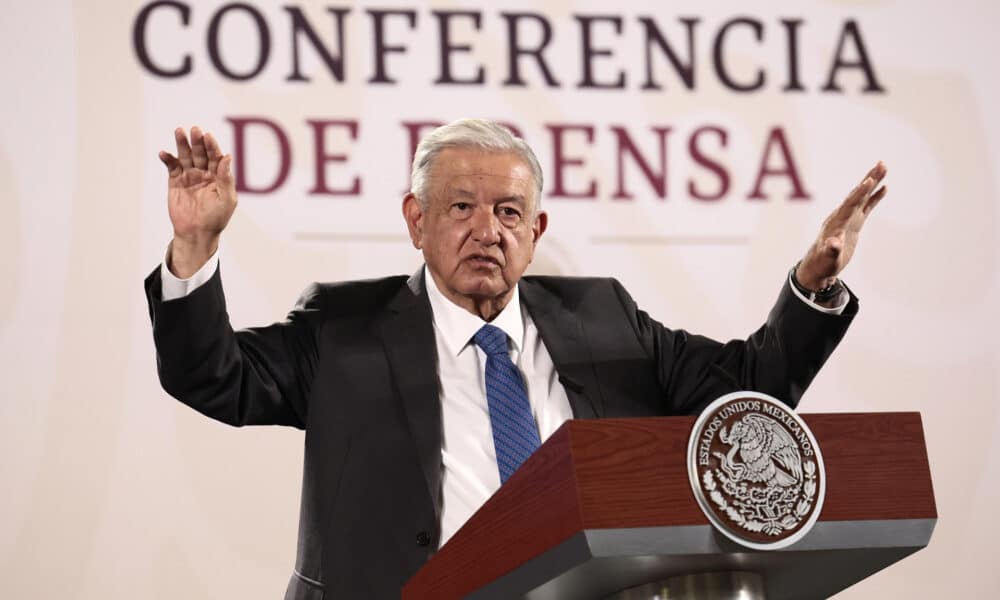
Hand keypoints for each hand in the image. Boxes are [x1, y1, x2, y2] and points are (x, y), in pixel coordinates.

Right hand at [158, 126, 235, 277]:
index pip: (216, 156)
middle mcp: (204, 173)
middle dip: (197, 141)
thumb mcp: (226, 198)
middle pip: (200, 153)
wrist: (197, 233)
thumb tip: (228, 156)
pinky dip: (168, 159)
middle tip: (194, 130)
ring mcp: (189, 176)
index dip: (212, 146)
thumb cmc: (216, 218)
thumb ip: (226, 177)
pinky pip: (171, 167)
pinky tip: (164, 153)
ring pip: (185, 156)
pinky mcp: (175, 182)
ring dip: (182, 144)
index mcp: (219, 176)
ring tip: (179, 131)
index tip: (208, 136)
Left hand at [796, 161, 886, 290]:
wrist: (819, 265)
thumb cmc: (823, 263)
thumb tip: (834, 243)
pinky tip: (884, 187)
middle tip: (881, 163)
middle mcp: (842, 215)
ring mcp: (848, 218)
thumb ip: (831, 250)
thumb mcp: (828, 258)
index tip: (869, 180)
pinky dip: (875, 196)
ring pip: (863, 196)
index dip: (860, 193)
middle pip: (857, 194)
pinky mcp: (854, 222)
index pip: (850, 204)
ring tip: (884, 167)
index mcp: (836, 222)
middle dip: (869, 179)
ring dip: (873, 182)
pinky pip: (866, 206)